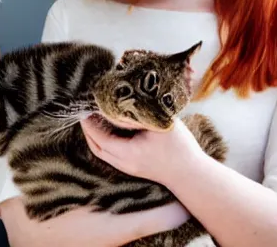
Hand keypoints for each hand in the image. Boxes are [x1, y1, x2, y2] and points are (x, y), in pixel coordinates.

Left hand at [80, 116, 205, 186]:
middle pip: (97, 148)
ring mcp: (129, 168)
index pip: (101, 138)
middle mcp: (125, 163)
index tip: (86, 108)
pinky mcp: (134, 168)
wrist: (190, 173)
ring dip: (96, 137)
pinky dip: (105, 142)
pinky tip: (111, 130)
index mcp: (129, 152)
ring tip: (95, 119)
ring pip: (103, 153)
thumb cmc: (178, 146)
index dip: (91, 124)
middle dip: (89, 130)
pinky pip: (112, 155)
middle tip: (86, 112)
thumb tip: (121, 104)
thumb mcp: (159, 125)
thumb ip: (139, 116)